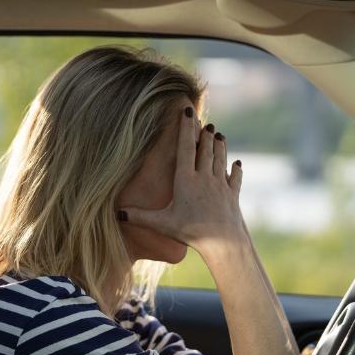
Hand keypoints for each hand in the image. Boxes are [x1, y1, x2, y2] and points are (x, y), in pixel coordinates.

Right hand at [119, 107, 243, 253]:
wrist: (222, 243)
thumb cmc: (190, 232)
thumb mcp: (162, 224)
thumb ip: (140, 217)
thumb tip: (117, 214)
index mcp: (186, 180)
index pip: (185, 148)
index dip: (186, 128)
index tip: (187, 111)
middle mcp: (204, 178)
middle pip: (205, 150)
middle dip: (204, 134)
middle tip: (205, 122)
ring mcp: (220, 185)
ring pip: (220, 159)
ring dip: (219, 146)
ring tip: (219, 134)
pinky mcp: (232, 195)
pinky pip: (234, 178)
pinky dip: (235, 170)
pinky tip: (236, 164)